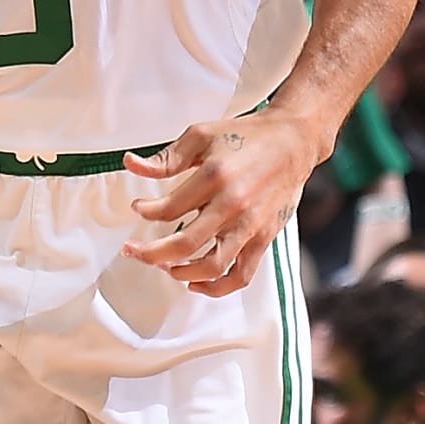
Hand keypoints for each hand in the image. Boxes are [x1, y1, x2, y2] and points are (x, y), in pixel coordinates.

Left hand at [122, 111, 320, 296]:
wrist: (293, 141)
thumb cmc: (247, 136)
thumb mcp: (201, 135)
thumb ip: (166, 158)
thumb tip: (131, 165)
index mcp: (214, 176)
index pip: (168, 209)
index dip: (146, 212)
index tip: (138, 209)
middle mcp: (233, 204)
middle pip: (184, 244)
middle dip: (150, 254)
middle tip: (133, 251)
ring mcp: (250, 225)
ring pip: (212, 266)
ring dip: (182, 273)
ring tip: (165, 266)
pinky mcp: (264, 238)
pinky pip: (241, 275)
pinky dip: (217, 287)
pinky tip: (197, 283)